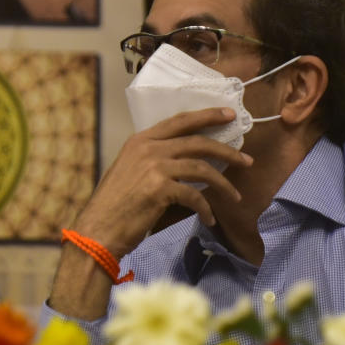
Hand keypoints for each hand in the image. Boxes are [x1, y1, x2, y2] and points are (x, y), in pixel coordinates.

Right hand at [72, 107, 252, 258]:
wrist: (98, 229)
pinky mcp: (160, 189)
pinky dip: (205, 209)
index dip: (207, 116)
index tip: (229, 115)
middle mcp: (148, 148)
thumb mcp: (129, 171)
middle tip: (246, 159)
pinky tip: (209, 219)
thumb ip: (152, 161)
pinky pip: (194, 196)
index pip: (180, 121)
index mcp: (140, 141)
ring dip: (223, 183)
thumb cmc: (114, 205)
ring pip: (202, 168)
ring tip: (235, 195)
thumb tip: (185, 163)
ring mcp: (154, 167)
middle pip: (197, 142)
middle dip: (227, 150)